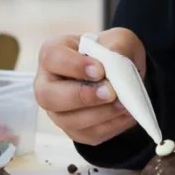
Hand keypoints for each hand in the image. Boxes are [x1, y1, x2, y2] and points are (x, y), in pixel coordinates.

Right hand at [35, 28, 145, 145]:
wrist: (125, 76)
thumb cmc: (113, 53)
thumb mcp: (120, 40)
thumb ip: (117, 45)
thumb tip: (114, 59)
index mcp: (53, 55)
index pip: (52, 59)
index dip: (74, 66)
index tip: (100, 70)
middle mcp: (48, 84)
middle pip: (48, 97)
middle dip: (81, 96)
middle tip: (110, 92)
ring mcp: (59, 111)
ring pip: (68, 121)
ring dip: (101, 114)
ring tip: (124, 104)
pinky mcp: (76, 130)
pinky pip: (89, 134)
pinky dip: (111, 126)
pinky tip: (126, 115)